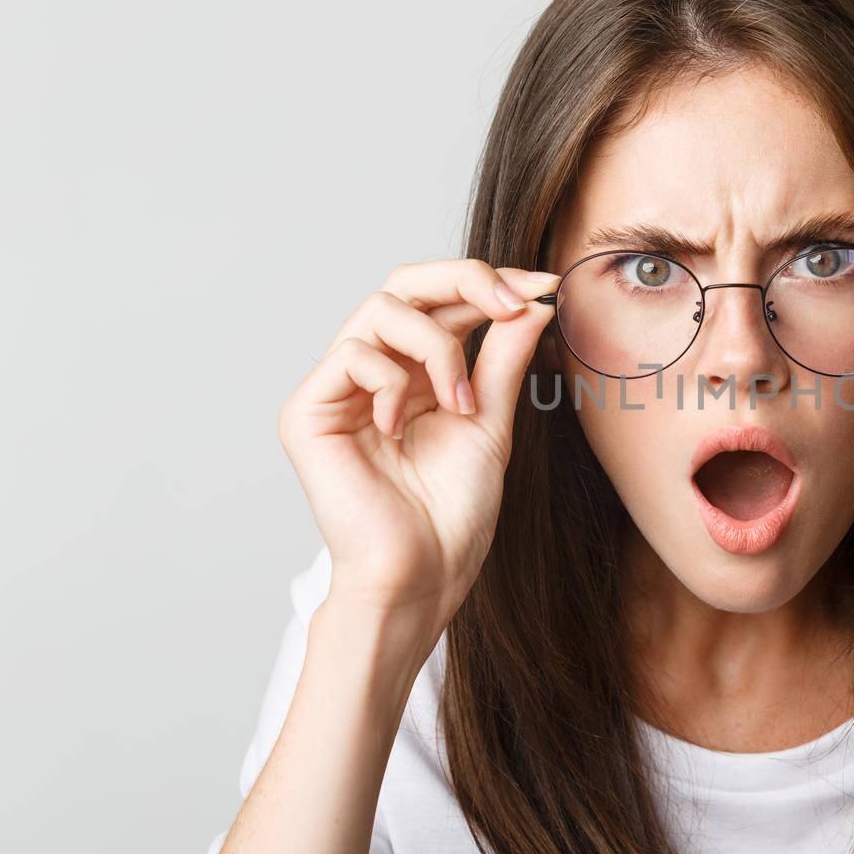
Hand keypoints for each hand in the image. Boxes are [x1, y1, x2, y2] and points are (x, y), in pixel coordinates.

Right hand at [276, 259, 558, 649]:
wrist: (423, 574)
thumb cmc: (453, 514)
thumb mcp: (492, 420)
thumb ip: (503, 357)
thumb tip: (534, 299)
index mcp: (415, 372)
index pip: (443, 299)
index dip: (491, 282)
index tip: (545, 287)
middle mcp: (374, 371)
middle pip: (406, 281)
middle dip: (466, 279)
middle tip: (512, 301)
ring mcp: (337, 389)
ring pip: (381, 308)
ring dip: (438, 347)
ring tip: (461, 404)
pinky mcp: (307, 412)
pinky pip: (353, 354)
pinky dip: (393, 382)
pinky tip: (402, 428)